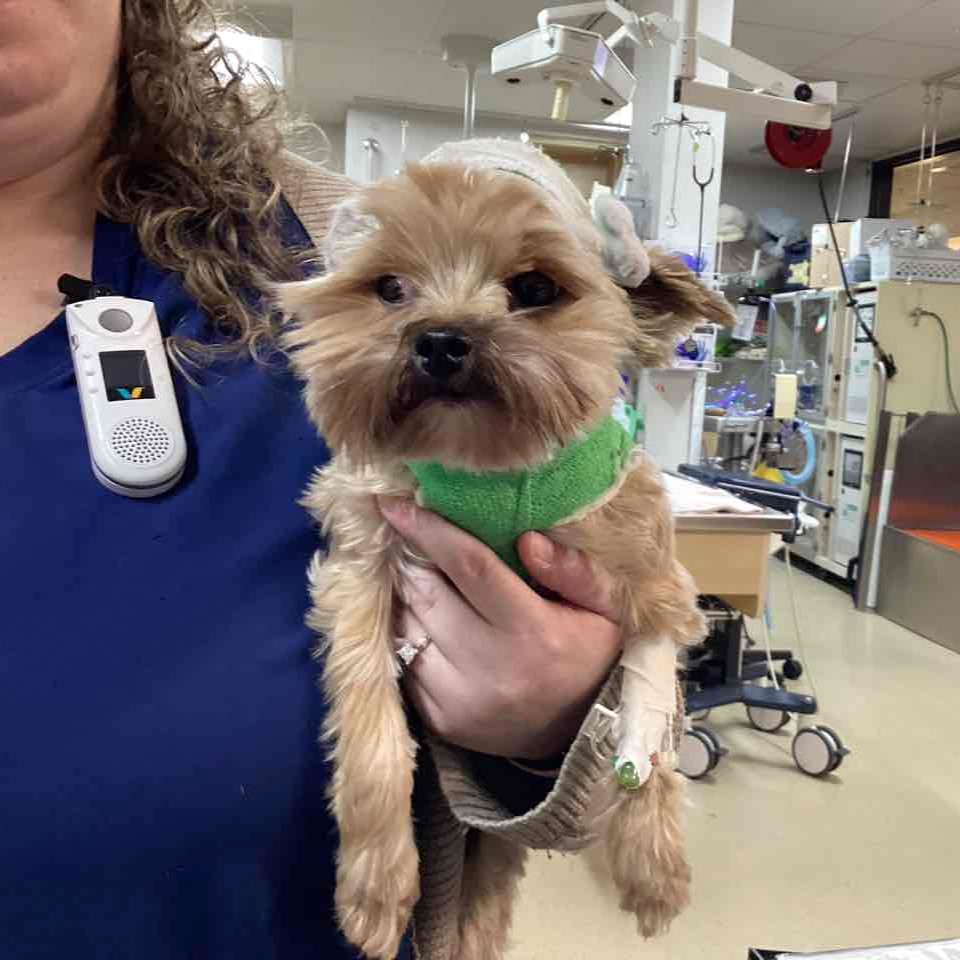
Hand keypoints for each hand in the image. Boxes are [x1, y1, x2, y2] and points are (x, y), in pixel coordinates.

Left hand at [379, 498, 622, 759]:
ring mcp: (459, 699)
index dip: (432, 531)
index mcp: (533, 634)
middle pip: (429, 594)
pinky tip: (420, 615)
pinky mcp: (441, 719)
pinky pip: (405, 661)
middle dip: (412, 558)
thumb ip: (575, 571)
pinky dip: (407, 631)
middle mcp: (491, 669)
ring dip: (405, 594)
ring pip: (408, 626)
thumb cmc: (589, 656)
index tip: (397, 504)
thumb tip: (528, 539)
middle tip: (406, 533)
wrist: (579, 733)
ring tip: (414, 571)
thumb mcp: (605, 610)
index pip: (471, 567)